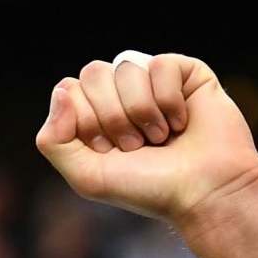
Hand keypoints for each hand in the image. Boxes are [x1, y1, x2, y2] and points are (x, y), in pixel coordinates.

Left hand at [35, 52, 257, 231]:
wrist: (204, 192)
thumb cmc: (148, 187)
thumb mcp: (87, 176)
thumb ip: (54, 140)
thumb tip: (62, 90)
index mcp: (94, 113)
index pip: (69, 89)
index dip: (87, 121)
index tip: (110, 151)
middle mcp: (120, 93)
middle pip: (93, 73)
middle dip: (113, 116)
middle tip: (136, 145)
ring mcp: (152, 80)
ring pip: (126, 67)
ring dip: (143, 112)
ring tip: (161, 137)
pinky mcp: (185, 72)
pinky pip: (160, 65)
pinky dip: (169, 101)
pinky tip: (181, 122)